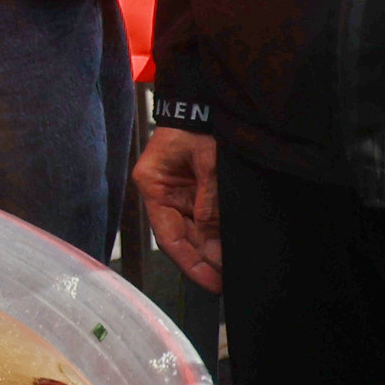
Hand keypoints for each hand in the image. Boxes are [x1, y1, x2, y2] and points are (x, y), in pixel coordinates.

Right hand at [133, 126, 221, 291]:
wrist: (204, 103)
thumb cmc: (198, 124)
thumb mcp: (206, 159)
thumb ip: (208, 197)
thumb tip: (211, 234)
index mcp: (154, 185)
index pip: (167, 235)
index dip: (189, 262)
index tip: (210, 282)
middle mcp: (162, 193)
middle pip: (181, 238)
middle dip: (203, 260)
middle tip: (226, 280)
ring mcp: (178, 193)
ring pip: (193, 232)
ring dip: (211, 250)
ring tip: (231, 268)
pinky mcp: (194, 190)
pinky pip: (203, 219)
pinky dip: (215, 234)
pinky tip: (229, 247)